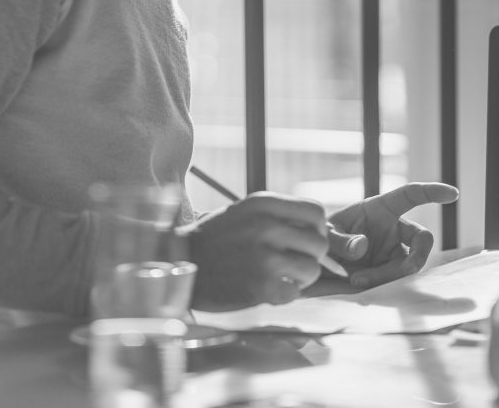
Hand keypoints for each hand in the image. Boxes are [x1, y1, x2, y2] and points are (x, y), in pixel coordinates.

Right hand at [178, 192, 328, 310]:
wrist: (178, 264)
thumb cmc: (215, 240)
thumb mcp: (245, 213)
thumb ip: (279, 216)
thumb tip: (320, 231)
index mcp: (264, 203)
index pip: (316, 212)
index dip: (317, 230)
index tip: (304, 241)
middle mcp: (266, 225)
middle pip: (319, 243)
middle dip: (311, 257)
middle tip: (293, 264)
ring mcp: (264, 256)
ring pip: (311, 270)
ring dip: (300, 279)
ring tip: (281, 278)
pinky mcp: (260, 285)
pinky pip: (295, 293)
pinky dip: (285, 296)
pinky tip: (268, 290)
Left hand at [326, 182, 459, 289]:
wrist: (314, 268)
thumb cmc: (321, 242)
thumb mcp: (324, 236)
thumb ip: (340, 240)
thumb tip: (364, 247)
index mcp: (380, 209)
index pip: (411, 195)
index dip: (432, 193)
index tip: (453, 194)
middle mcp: (392, 230)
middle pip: (423, 239)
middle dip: (417, 257)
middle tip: (404, 271)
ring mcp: (393, 253)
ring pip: (409, 266)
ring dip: (388, 277)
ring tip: (357, 280)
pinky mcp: (390, 274)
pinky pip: (398, 282)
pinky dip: (383, 287)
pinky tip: (361, 287)